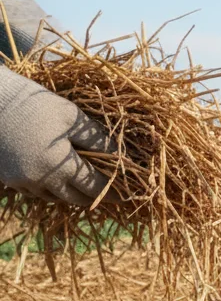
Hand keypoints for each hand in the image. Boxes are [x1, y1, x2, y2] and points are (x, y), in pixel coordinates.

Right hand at [0, 66, 114, 207]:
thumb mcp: (71, 117)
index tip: (129, 195)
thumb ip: (98, 140)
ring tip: (86, 186)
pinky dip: (50, 187)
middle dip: (95, 196)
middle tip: (111, 193)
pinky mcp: (6, 178)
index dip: (114, 192)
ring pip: (55, 197)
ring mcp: (20, 181)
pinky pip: (35, 191)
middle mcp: (39, 180)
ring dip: (72, 193)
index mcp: (58, 166)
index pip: (95, 186)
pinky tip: (58, 178)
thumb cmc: (33, 103)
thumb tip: (123, 158)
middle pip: (76, 198)